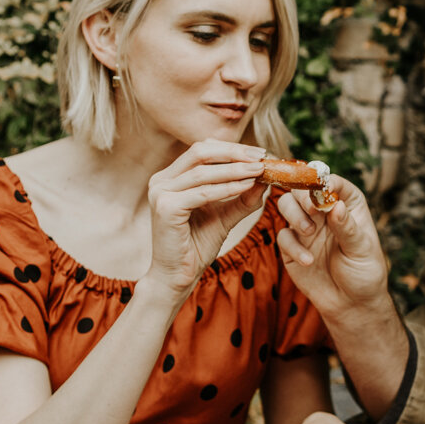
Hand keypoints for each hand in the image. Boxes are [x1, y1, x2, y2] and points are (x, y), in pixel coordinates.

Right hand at [144, 140, 267, 297]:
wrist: (178, 276)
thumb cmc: (197, 246)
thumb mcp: (224, 216)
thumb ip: (242, 197)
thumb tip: (264, 178)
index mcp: (170, 177)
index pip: (202, 150)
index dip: (231, 148)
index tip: (259, 152)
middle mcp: (161, 181)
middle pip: (200, 152)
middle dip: (234, 152)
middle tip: (261, 157)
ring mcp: (160, 192)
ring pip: (203, 171)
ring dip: (235, 170)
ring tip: (259, 171)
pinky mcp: (166, 208)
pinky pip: (203, 193)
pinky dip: (227, 188)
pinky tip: (246, 186)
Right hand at [274, 176, 389, 316]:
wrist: (351, 304)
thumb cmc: (364, 273)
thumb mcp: (361, 250)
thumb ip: (348, 227)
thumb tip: (336, 205)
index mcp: (347, 205)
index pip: (333, 183)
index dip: (324, 182)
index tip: (322, 190)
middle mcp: (324, 212)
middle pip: (303, 189)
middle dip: (303, 196)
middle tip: (311, 210)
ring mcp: (306, 227)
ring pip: (287, 205)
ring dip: (294, 215)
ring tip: (308, 233)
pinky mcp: (292, 246)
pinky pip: (284, 237)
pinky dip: (293, 246)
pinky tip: (308, 261)